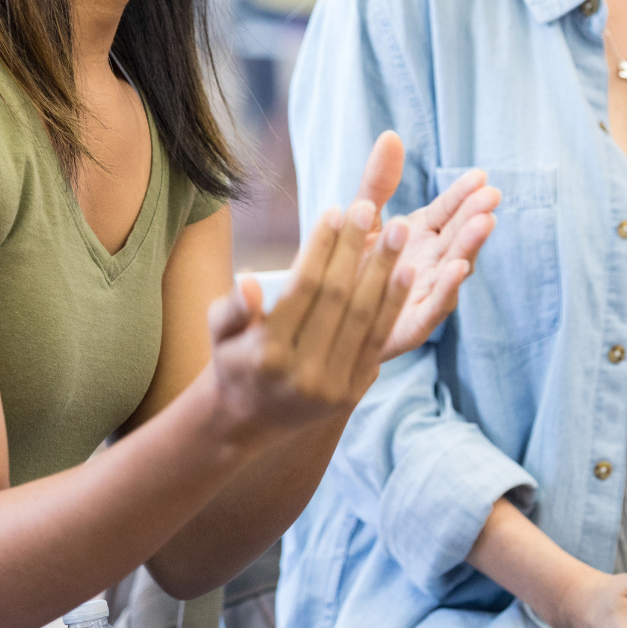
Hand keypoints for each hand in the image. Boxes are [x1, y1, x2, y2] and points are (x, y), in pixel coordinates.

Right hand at [205, 199, 411, 442]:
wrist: (251, 420)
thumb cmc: (234, 361)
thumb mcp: (219, 334)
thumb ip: (232, 307)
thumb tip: (249, 280)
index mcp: (266, 354)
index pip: (302, 288)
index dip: (321, 247)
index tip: (336, 210)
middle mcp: (302, 373)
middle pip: (338, 298)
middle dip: (356, 248)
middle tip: (370, 207)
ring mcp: (332, 387)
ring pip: (365, 317)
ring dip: (385, 270)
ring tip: (400, 230)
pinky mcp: (354, 393)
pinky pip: (379, 339)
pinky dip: (395, 304)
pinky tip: (407, 271)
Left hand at [348, 132, 500, 359]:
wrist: (320, 318)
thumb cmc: (347, 264)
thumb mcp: (362, 216)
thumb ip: (378, 181)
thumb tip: (391, 135)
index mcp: (420, 237)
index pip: (447, 212)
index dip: (462, 195)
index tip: (479, 176)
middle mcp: (429, 264)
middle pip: (456, 237)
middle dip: (475, 216)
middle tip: (491, 196)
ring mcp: (424, 294)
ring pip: (453, 270)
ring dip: (470, 247)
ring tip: (485, 223)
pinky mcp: (412, 325)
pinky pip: (434, 307)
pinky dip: (447, 288)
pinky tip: (457, 268)